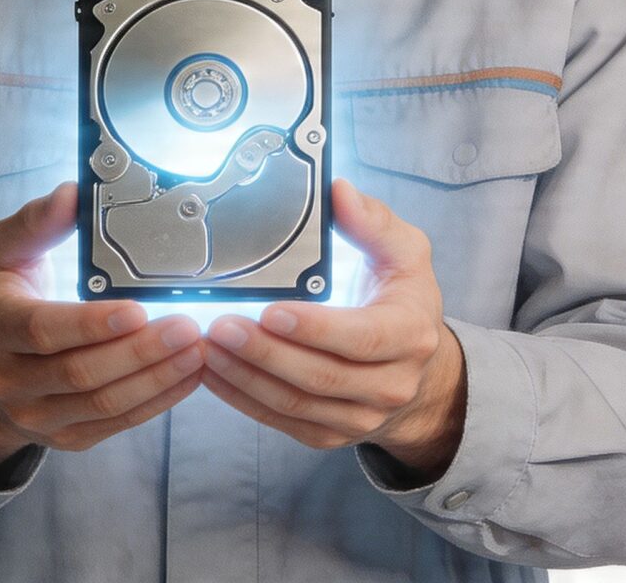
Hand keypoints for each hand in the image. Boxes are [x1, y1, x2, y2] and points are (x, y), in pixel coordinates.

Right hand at [0, 183, 206, 478]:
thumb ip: (36, 222)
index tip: (139, 309)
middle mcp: (6, 379)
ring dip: (156, 378)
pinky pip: (115, 424)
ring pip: (103, 404)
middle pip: (81, 372)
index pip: (42, 330)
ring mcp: (34, 415)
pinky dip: (157, 401)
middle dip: (140, 352)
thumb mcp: (3, 252)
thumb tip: (73, 194)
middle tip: (187, 327)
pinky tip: (186, 375)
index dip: (92, 324)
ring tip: (197, 350)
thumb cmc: (2, 297)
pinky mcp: (64, 436)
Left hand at [198, 179, 466, 476]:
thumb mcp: (405, 252)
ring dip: (245, 377)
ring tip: (207, 345)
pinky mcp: (330, 434)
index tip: (270, 310)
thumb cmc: (403, 300)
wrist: (417, 370)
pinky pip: (281, 421)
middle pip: (320, 377)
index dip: (314, 329)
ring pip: (295, 404)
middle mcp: (391, 384)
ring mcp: (360, 417)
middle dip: (264, 353)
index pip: (361, 338)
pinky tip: (213, 372)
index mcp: (410, 334)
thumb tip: (339, 192)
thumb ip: (373, 221)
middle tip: (221, 325)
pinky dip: (242, 398)